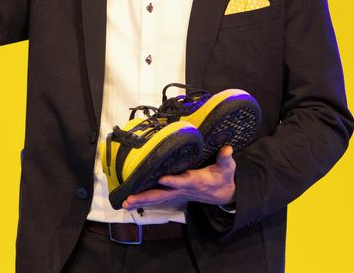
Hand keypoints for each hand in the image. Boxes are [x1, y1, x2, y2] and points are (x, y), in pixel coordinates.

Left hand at [121, 146, 236, 209]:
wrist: (223, 194)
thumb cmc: (223, 177)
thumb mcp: (228, 168)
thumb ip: (225, 159)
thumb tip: (227, 149)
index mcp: (196, 181)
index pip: (184, 181)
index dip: (174, 181)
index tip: (162, 179)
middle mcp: (183, 189)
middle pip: (163, 194)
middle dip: (147, 196)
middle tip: (131, 199)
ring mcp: (177, 193)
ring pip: (157, 198)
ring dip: (141, 201)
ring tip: (125, 203)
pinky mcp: (174, 194)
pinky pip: (157, 199)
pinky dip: (144, 201)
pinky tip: (130, 203)